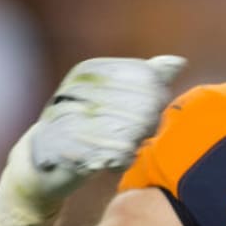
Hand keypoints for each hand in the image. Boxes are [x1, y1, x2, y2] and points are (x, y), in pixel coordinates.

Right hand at [0, 55, 185, 225]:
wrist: (46, 159)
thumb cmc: (92, 126)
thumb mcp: (120, 98)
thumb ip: (147, 80)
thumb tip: (178, 62)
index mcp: (91, 71)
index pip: (146, 79)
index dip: (157, 101)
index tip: (153, 116)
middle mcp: (75, 88)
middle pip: (139, 108)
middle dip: (146, 127)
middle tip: (141, 138)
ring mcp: (63, 115)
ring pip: (124, 135)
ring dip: (131, 147)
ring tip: (128, 151)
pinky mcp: (56, 146)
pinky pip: (102, 156)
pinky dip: (115, 162)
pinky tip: (114, 164)